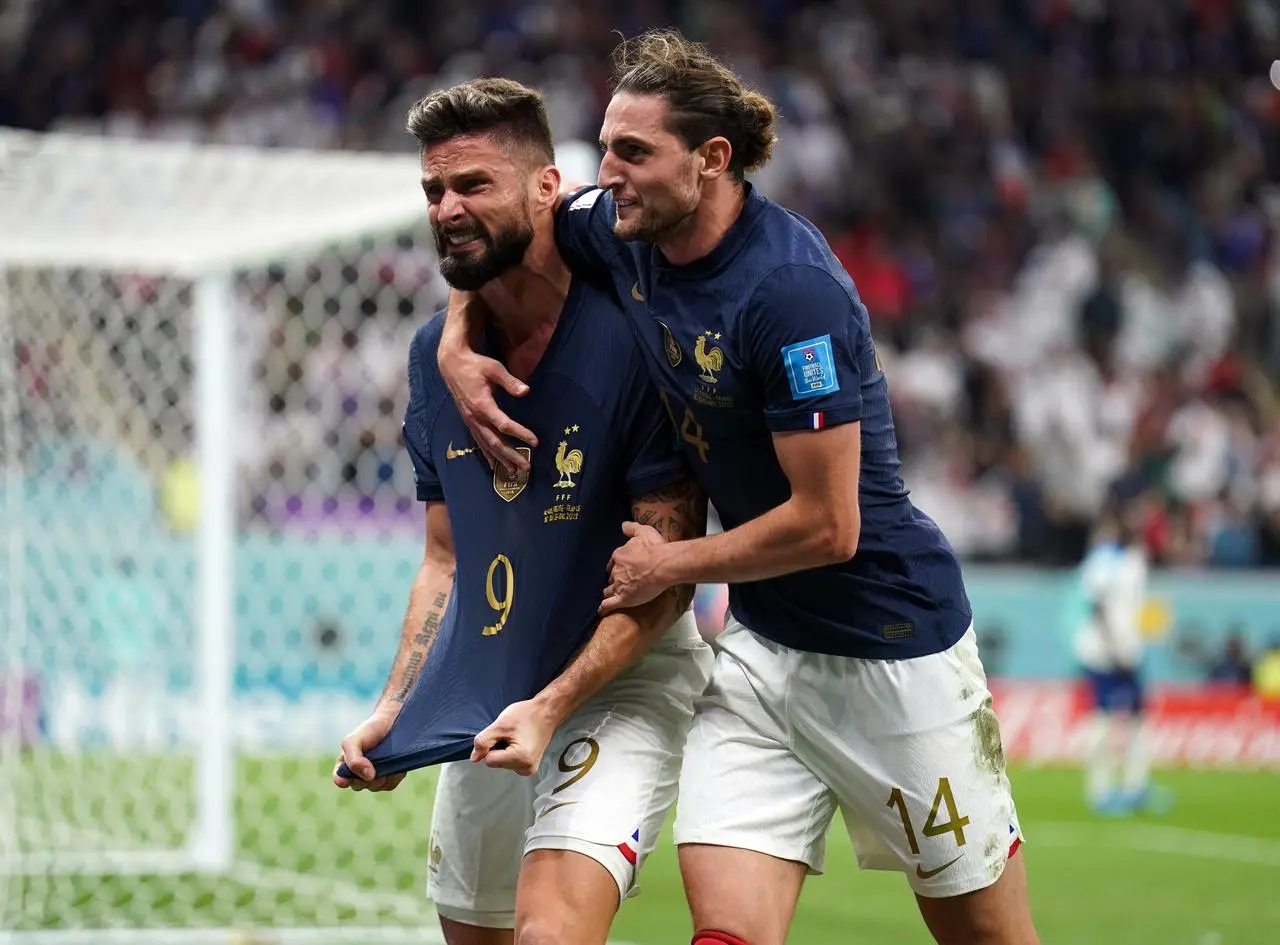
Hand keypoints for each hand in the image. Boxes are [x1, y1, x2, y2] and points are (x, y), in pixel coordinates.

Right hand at [333, 712, 405, 791]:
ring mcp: (374, 778)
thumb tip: (368, 776)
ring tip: (385, 757)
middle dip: (365, 774)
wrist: (392, 723)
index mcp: (345, 766)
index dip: (343, 780)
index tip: (348, 777)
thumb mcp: (353, 740)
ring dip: (380, 774)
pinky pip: (390, 784)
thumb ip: (353, 758)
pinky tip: (393, 763)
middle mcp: (359, 775)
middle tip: (373, 759)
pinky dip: (392, 775)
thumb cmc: (369, 731)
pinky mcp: (389, 779)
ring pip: (375, 786)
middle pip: (359, 785)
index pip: (340, 780)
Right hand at [437, 308, 536, 470]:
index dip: (520, 434)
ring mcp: (470, 421)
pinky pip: (478, 441)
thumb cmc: (475, 365)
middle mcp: (475, 417)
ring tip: (513, 471)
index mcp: (482, 405)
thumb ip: (510, 381)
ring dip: (500, 459)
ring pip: (486, 445)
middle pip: (495, 441)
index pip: (504, 425)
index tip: (535, 442)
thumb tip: (526, 391)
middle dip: (511, 455)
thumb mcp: (494, 368)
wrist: (452, 365)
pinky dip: (486, 454)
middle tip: (527, 466)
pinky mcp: (468, 421)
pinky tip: (493, 465)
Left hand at [470, 699, 558, 775]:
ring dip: (504, 750)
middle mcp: (526, 769)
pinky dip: (511, 753)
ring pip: (502, 763)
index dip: (491, 745)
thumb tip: (474, 759)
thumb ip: (483, 742)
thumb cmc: (526, 715)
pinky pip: (510, 763)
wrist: (547, 712)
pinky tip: (520, 742)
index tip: (503, 734)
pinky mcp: (530, 767)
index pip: (489, 760)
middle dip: (499, 748)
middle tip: (511, 734)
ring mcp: (529, 769)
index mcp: (520, 759)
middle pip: (496, 763)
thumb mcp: (500, 724)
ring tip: (517, 737)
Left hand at [600, 521, 669, 614]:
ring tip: (610, 597)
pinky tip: (601, 611)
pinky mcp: (623, 599)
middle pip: (610, 578)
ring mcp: (618, 586)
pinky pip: (608, 605)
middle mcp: (615, 571)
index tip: (620, 569)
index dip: (616, 567)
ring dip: (609, 593)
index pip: (613, 563)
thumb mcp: (644, 532)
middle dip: (613, 580)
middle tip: (619, 583)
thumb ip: (632, 528)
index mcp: (619, 556)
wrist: (664, 564)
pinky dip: (603, 608)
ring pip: (608, 591)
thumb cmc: (655, 548)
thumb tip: (623, 525)